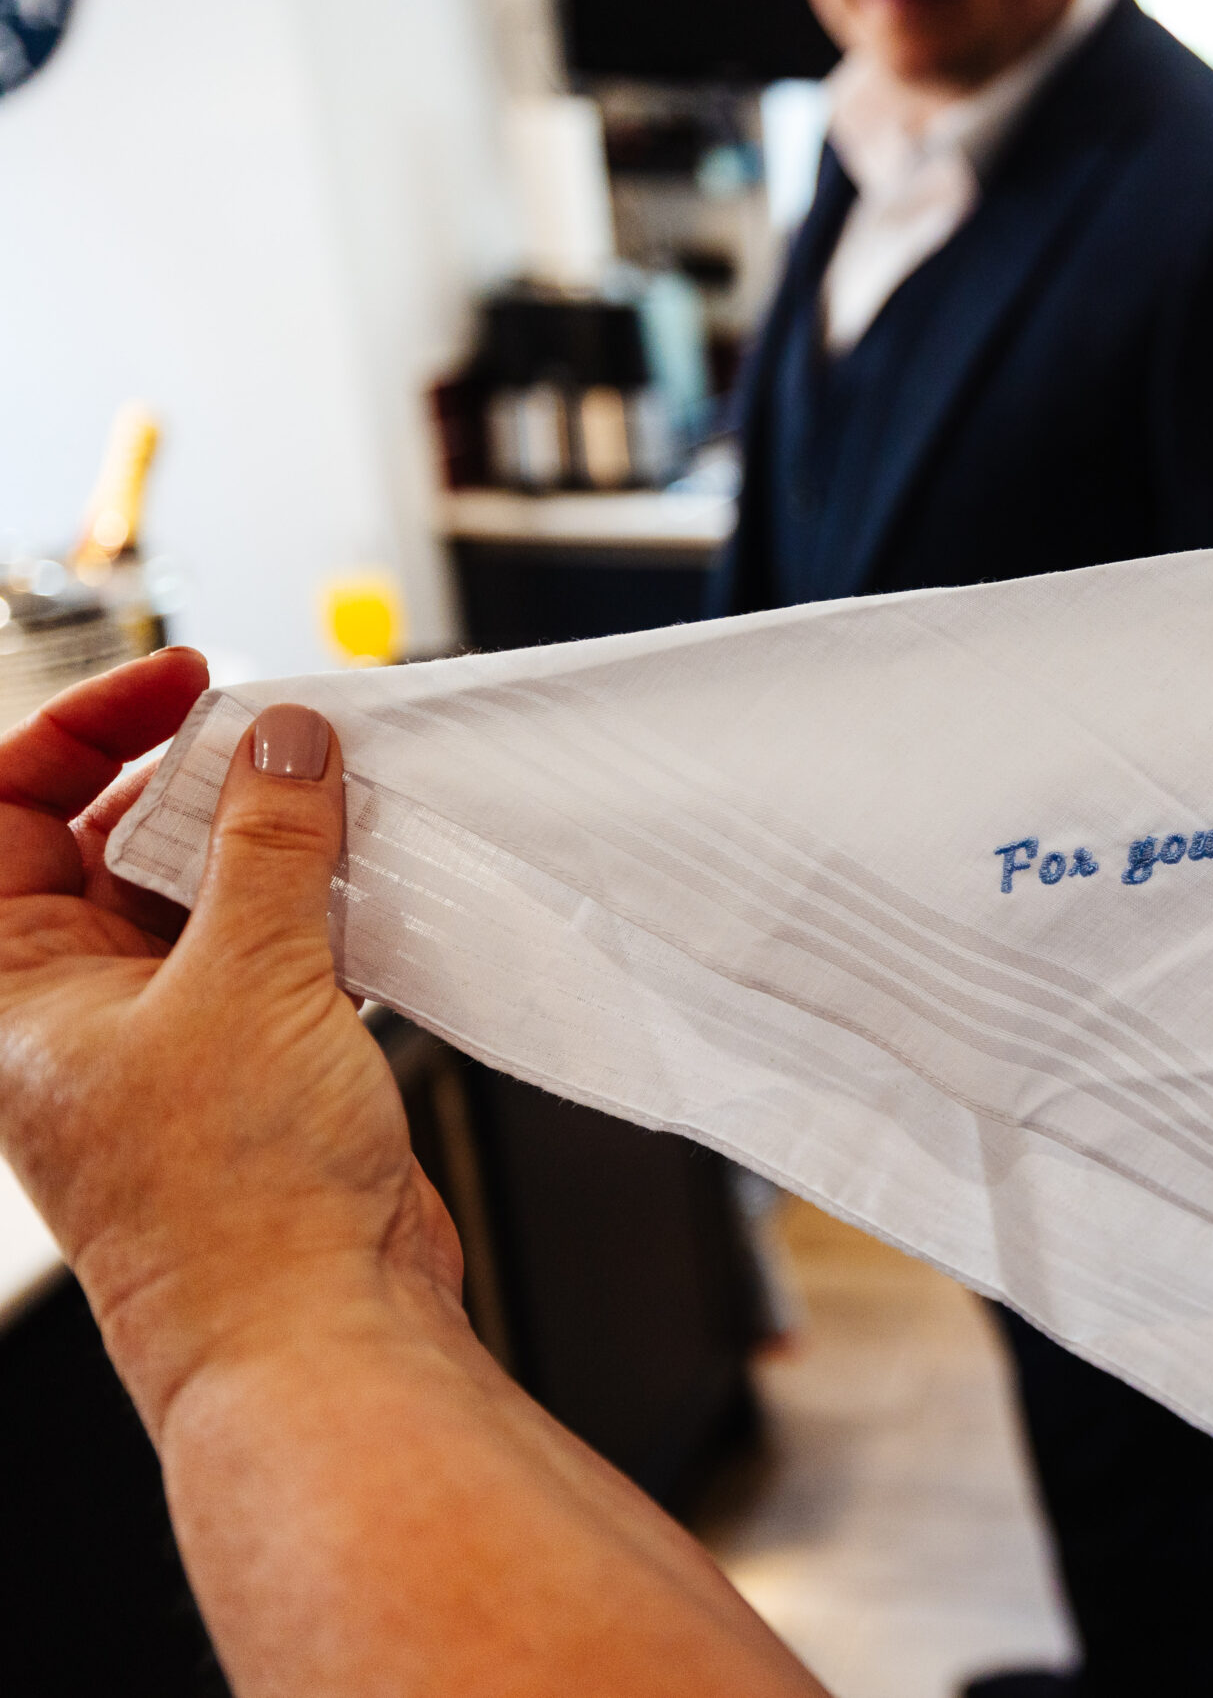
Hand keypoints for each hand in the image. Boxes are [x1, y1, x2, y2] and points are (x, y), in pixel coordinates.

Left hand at [0, 650, 458, 1432]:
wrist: (318, 1330)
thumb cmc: (236, 1206)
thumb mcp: (249, 978)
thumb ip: (269, 842)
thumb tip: (279, 742)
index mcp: (9, 986)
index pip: (2, 806)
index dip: (84, 724)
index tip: (183, 682)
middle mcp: (72, 1007)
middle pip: (105, 839)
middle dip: (192, 779)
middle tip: (281, 738)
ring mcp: (165, 1036)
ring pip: (203, 894)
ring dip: (272, 844)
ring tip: (341, 804)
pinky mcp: (254, 1065)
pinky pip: (276, 949)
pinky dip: (322, 907)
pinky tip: (376, 886)